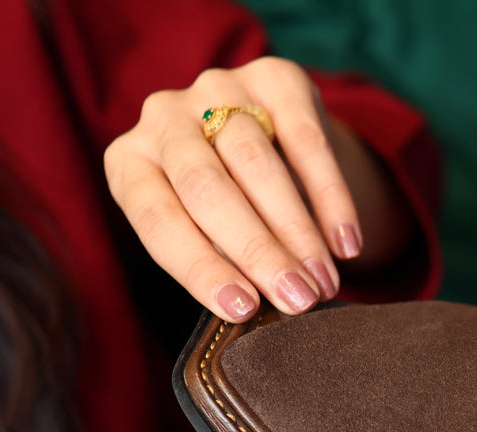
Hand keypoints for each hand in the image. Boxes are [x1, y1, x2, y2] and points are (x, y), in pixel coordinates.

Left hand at [106, 57, 404, 322]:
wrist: (266, 139)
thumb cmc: (227, 207)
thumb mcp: (204, 232)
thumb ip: (220, 260)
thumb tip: (258, 307)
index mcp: (130, 163)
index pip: (158, 218)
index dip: (200, 267)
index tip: (245, 309)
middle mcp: (162, 118)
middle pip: (207, 187)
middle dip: (258, 251)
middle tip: (298, 298)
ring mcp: (217, 89)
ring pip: (256, 164)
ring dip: (298, 231)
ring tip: (325, 281)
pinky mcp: (274, 76)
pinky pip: (305, 139)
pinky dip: (331, 197)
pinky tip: (346, 242)